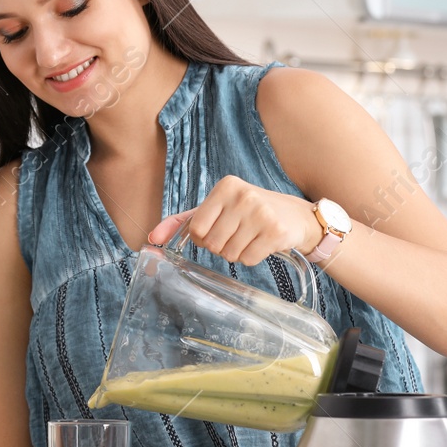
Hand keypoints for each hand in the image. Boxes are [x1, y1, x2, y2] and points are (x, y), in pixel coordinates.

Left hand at [148, 175, 321, 266]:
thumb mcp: (217, 208)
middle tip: (237, 234)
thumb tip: (150, 238)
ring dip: (237, 253)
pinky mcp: (275, 232)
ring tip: (250, 237)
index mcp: (226, 186)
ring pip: (229, 254)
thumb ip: (183, 221)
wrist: (296, 216)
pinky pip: (248, 260)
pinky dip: (252, 258)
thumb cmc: (250, 212)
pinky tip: (262, 243)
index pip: (196, 229)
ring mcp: (261, 213)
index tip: (218, 229)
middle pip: (212, 244)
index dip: (204, 237)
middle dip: (221, 246)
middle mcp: (243, 195)